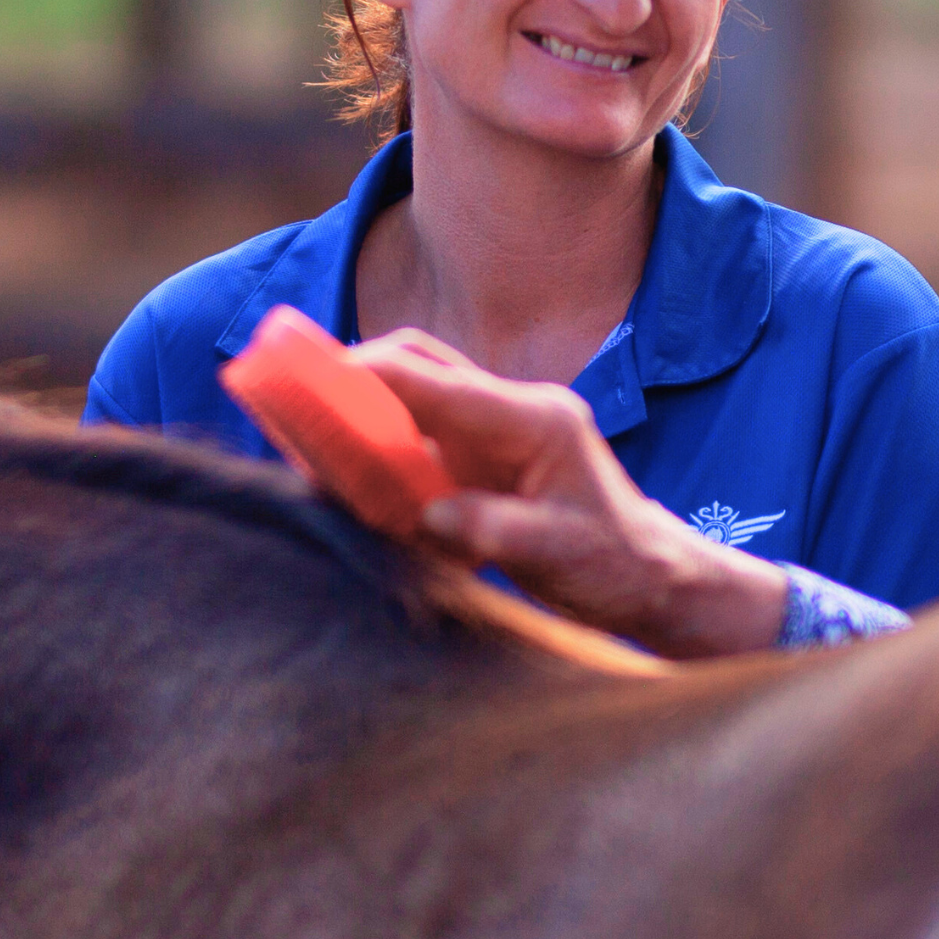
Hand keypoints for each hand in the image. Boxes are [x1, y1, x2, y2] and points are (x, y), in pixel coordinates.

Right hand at [342, 330, 791, 658]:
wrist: (645, 575)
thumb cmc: (614, 564)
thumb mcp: (560, 554)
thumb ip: (497, 531)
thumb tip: (433, 515)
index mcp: (534, 420)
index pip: (439, 381)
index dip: (373, 374)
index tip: (312, 381)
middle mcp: (511, 411)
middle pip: (420, 362)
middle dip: (356, 372)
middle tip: (293, 399)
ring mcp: (494, 431)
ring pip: (414, 391)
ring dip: (361, 404)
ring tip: (301, 426)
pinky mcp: (480, 457)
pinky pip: (418, 434)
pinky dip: (378, 442)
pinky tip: (343, 467)